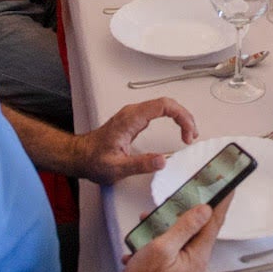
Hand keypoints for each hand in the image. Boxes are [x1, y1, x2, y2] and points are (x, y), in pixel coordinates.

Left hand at [73, 97, 197, 184]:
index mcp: (131, 119)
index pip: (163, 106)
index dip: (181, 116)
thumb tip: (162, 160)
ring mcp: (134, 114)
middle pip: (167, 103)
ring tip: (189, 133)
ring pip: (165, 106)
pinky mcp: (135, 119)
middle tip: (192, 135)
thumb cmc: (93, 160)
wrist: (80, 156)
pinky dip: (173, 118)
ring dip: (180, 117)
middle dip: (185, 117)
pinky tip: (178, 128)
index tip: (187, 133)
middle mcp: (133, 112)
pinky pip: (159, 111)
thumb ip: (140, 164)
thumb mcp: (116, 168)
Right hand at [119, 196, 230, 271]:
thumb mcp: (160, 249)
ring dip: (164, 233)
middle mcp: (197, 268)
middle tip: (171, 205)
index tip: (228, 187)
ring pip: (181, 244)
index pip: (214, 223)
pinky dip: (159, 249)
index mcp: (198, 259)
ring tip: (146, 229)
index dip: (221, 202)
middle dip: (180, 217)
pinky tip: (142, 250)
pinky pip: (173, 257)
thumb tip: (204, 210)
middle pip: (196, 232)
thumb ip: (184, 227)